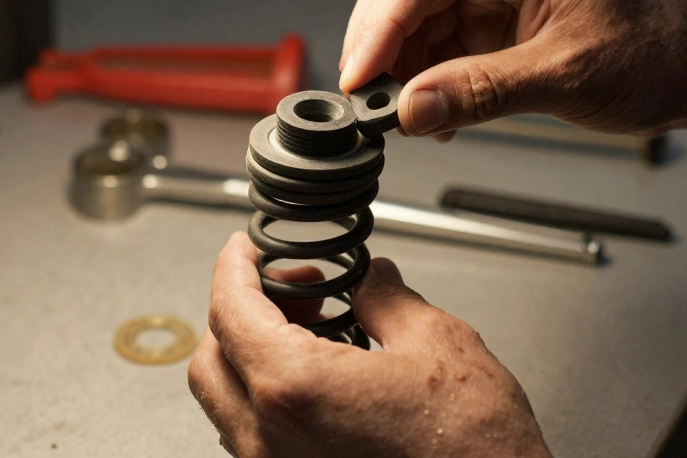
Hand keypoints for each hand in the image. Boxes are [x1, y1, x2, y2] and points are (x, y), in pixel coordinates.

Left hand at [187, 232, 552, 457]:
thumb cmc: (475, 451)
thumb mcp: (437, 343)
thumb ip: (387, 300)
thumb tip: (372, 281)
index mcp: (293, 388)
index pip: (228, 309)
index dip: (234, 266)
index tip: (245, 249)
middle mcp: (268, 440)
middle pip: (211, 358)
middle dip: (239, 310)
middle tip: (293, 288)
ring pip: (226, 403)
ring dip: (251, 356)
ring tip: (311, 331)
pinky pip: (253, 438)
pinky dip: (268, 398)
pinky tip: (319, 380)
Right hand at [339, 0, 686, 140]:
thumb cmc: (658, 51)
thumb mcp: (566, 76)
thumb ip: (481, 91)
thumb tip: (410, 108)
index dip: (381, 24)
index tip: (359, 73)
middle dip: (381, 42)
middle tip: (367, 96)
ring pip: (414, 14)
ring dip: (402, 65)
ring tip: (406, 115)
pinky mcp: (496, 12)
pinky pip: (439, 38)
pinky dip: (426, 76)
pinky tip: (433, 111)